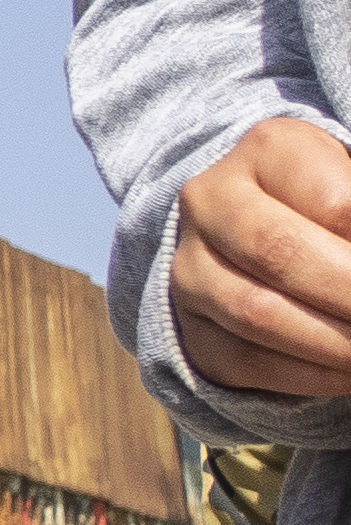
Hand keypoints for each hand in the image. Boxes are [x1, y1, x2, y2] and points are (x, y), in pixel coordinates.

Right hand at [172, 116, 350, 398]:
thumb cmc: (336, 204)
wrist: (261, 227)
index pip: (336, 203)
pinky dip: (311, 376)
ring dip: (337, 345)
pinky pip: (244, 360)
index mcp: (268, 149)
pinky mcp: (189, 326)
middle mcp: (210, 200)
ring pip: (256, 313)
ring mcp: (190, 267)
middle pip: (281, 252)